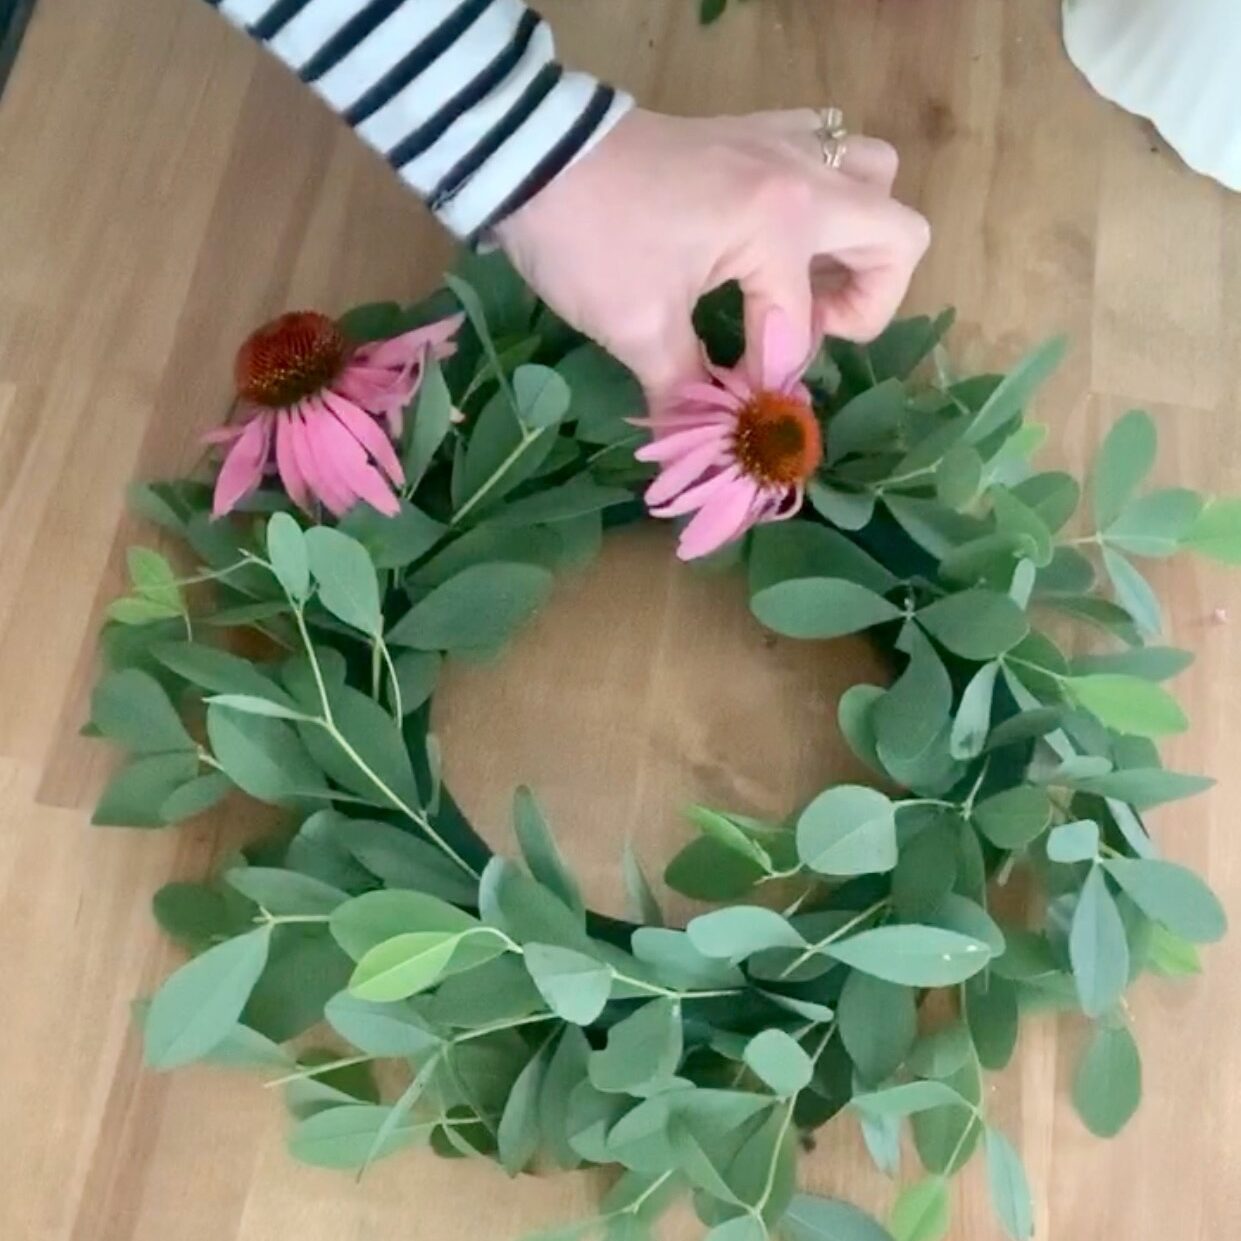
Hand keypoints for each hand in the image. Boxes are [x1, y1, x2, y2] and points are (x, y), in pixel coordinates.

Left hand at [496, 108, 929, 399]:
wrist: (530, 155)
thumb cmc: (587, 238)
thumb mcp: (635, 326)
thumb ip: (684, 388)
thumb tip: (701, 442)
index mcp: (778, 222)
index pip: (802, 325)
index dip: (773, 378)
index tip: (739, 405)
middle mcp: (800, 175)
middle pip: (897, 236)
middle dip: (870, 300)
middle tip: (811, 329)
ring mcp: (780, 144)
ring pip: (873, 178)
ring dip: (858, 239)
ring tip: (805, 282)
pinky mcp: (752, 133)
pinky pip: (826, 153)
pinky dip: (823, 198)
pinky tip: (776, 240)